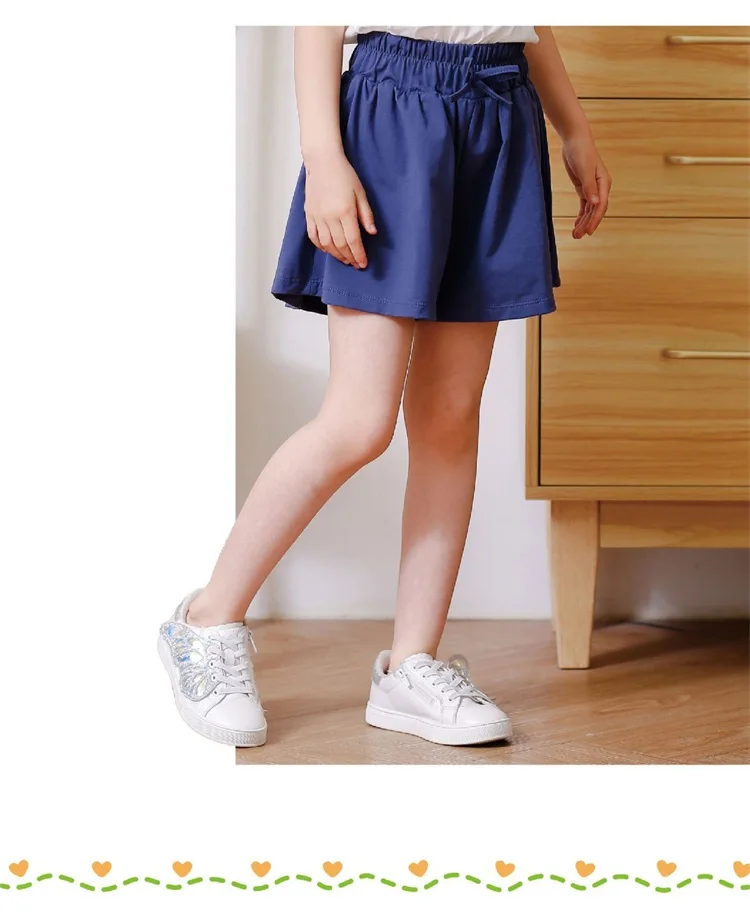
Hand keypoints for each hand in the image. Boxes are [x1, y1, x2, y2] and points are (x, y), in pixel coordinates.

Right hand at [303, 149, 376, 267]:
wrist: (322, 161)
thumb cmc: (344, 174)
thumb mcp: (360, 193)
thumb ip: (366, 215)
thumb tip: (372, 233)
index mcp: (345, 211)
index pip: (353, 240)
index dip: (359, 254)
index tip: (363, 264)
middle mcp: (330, 217)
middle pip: (340, 245)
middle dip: (349, 257)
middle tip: (356, 264)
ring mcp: (317, 216)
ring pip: (326, 244)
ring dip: (336, 255)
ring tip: (345, 260)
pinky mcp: (309, 214)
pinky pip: (313, 236)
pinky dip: (321, 246)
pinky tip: (328, 250)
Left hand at [561, 134, 611, 237]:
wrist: (574, 140)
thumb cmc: (581, 152)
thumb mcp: (584, 170)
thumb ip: (589, 187)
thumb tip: (595, 204)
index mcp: (604, 183)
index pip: (600, 206)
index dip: (595, 220)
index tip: (589, 232)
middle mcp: (600, 187)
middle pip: (595, 210)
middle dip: (588, 224)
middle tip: (578, 236)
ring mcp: (592, 188)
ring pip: (589, 209)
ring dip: (583, 222)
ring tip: (576, 235)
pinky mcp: (584, 187)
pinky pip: (584, 205)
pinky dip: (581, 215)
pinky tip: (577, 224)